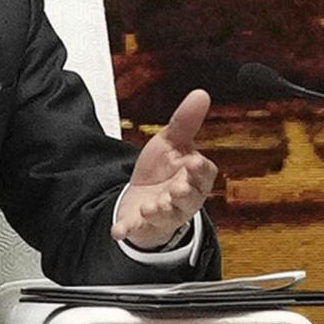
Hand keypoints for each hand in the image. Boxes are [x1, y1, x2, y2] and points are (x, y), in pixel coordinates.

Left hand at [114, 87, 219, 248]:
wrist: (144, 197)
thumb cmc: (163, 170)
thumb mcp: (172, 143)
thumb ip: (185, 121)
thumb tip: (201, 93)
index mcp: (193, 178)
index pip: (204, 175)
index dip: (200, 170)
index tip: (194, 163)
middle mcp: (183, 199)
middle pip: (189, 199)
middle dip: (183, 195)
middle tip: (175, 190)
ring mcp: (164, 215)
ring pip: (167, 216)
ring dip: (159, 212)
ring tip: (151, 207)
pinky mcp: (143, 225)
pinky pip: (138, 229)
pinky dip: (129, 230)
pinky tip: (119, 230)